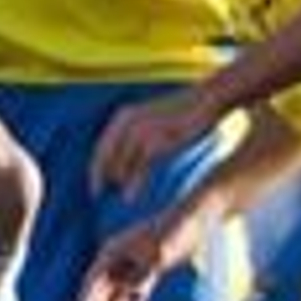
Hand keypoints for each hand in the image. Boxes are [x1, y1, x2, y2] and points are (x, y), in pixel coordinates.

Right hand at [83, 211, 201, 300]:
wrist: (196, 219)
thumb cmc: (176, 230)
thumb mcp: (159, 252)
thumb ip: (142, 272)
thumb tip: (126, 289)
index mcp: (114, 249)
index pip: (94, 279)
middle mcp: (120, 258)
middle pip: (103, 291)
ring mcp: (134, 264)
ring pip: (119, 296)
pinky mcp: (150, 270)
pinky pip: (136, 295)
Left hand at [90, 89, 217, 192]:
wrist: (207, 98)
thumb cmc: (182, 114)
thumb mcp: (153, 121)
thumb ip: (137, 136)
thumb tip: (128, 163)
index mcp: (123, 117)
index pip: (100, 148)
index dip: (95, 170)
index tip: (94, 188)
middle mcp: (127, 121)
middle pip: (105, 157)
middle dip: (100, 179)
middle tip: (98, 197)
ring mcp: (142, 129)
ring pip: (120, 164)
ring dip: (118, 185)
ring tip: (118, 202)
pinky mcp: (158, 139)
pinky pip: (139, 168)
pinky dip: (133, 185)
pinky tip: (129, 199)